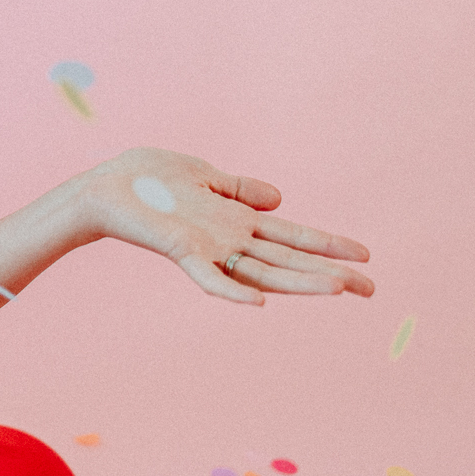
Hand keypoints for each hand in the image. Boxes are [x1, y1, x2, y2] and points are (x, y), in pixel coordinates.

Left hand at [77, 147, 373, 305]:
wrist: (101, 188)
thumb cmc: (147, 178)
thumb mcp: (202, 173)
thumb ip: (240, 188)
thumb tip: (280, 199)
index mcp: (237, 220)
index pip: (292, 235)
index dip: (328, 244)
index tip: (365, 255)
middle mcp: (229, 239)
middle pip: (289, 259)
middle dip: (330, 272)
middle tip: (372, 289)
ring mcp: (207, 248)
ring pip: (262, 272)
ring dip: (300, 283)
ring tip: (339, 289)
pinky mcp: (180, 251)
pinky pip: (209, 278)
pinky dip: (232, 292)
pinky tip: (259, 302)